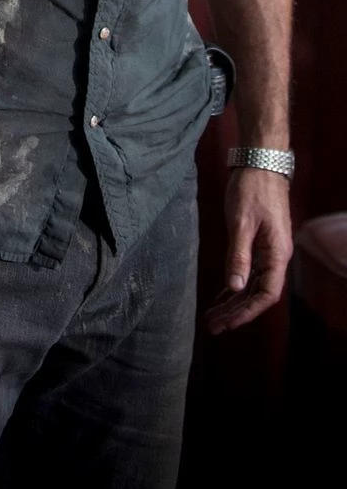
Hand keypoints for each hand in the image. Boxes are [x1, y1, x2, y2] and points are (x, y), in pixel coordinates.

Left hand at [206, 166, 292, 333]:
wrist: (260, 162)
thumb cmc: (252, 189)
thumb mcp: (241, 223)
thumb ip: (238, 256)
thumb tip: (235, 288)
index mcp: (277, 254)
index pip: (266, 295)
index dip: (246, 312)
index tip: (226, 323)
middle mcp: (276, 256)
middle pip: (258, 294)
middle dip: (236, 312)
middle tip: (212, 326)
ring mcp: (269, 250)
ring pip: (252, 284)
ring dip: (234, 301)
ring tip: (214, 316)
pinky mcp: (260, 242)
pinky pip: (249, 272)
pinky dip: (235, 285)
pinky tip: (223, 294)